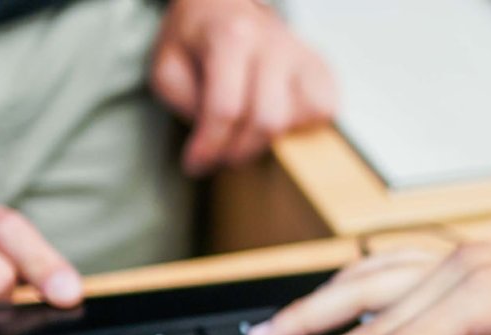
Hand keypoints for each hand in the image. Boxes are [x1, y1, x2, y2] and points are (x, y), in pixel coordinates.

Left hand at [152, 0, 335, 175]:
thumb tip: (214, 137)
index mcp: (231, 36)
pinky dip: (300, 126)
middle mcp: (272, 42)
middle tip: (219, 154)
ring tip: (246, 131)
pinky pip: (322, 110)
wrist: (225, 6)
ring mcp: (302, 54)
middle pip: (266, 120)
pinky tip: (276, 118)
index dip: (209, 146)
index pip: (225, 108)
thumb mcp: (168, 65)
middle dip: (238, 150)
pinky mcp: (320, 67)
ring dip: (268, 139)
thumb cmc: (195, 39)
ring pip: (298, 118)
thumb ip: (184, 102)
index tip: (195, 164)